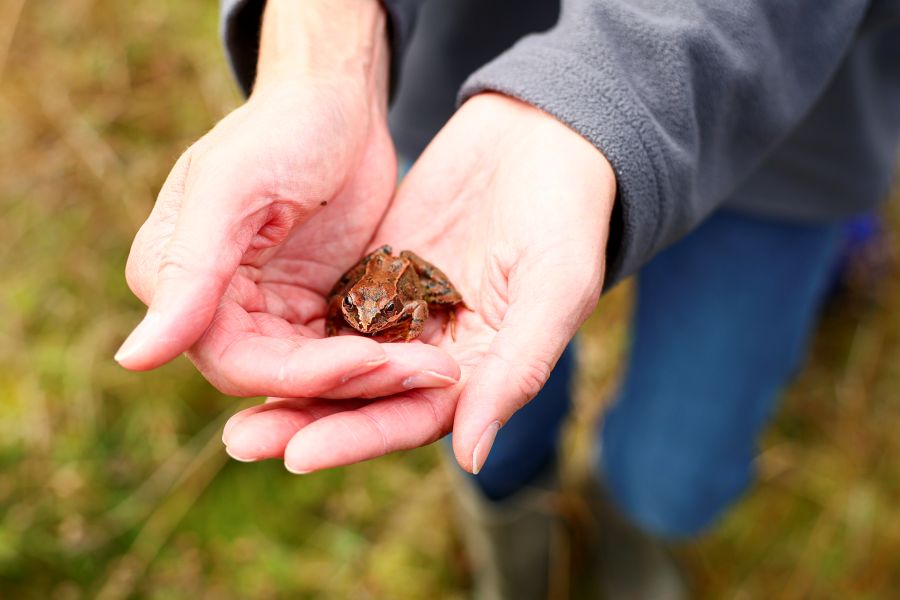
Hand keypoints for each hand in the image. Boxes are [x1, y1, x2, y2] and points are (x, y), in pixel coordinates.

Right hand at [118, 0, 458, 397]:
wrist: (337, 103)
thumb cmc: (281, 127)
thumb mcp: (233, 188)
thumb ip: (188, 270)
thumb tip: (133, 359)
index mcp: (180, 285)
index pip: (234, 361)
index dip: (298, 375)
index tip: (368, 362)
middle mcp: (220, 309)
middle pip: (283, 377)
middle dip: (353, 380)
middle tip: (423, 372)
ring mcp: (273, 312)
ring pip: (322, 373)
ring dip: (378, 377)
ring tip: (436, 369)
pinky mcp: (318, 309)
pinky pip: (350, 350)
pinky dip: (387, 356)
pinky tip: (429, 354)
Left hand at [222, 93, 615, 472]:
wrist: (544, 136)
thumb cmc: (566, 215)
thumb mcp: (554, 289)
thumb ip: (515, 370)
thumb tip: (471, 458)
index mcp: (482, 369)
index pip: (413, 418)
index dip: (357, 436)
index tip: (297, 452)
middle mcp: (439, 351)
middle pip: (365, 399)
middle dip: (307, 420)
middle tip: (242, 441)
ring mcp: (406, 311)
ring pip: (341, 359)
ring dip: (291, 383)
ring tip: (234, 410)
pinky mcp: (381, 272)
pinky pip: (334, 306)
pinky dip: (296, 326)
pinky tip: (250, 334)